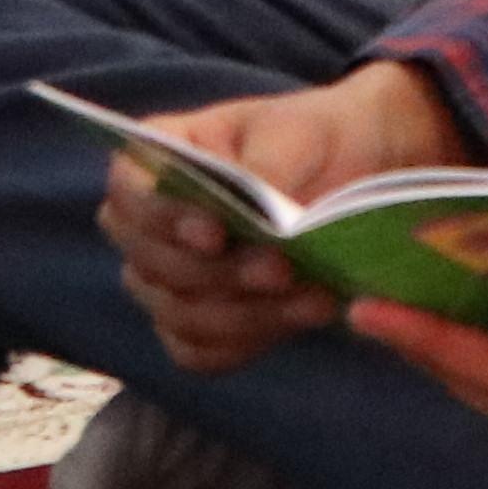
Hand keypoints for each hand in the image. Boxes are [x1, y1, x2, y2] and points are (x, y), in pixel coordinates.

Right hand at [98, 62, 460, 377]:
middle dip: (219, 274)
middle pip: (149, 262)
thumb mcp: (293, 136)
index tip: (215, 233)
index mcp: (158, 156)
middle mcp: (152, 221)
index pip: (127, 192)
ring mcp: (172, 277)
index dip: (159, 217)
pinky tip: (299, 316)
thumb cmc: (313, 137)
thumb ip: (262, 171)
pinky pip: (199, 352)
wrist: (360, 170)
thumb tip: (250, 216)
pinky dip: (247, 341)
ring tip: (313, 296)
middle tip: (283, 267)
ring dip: (245, 313)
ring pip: (178, 313)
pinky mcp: (204, 322)